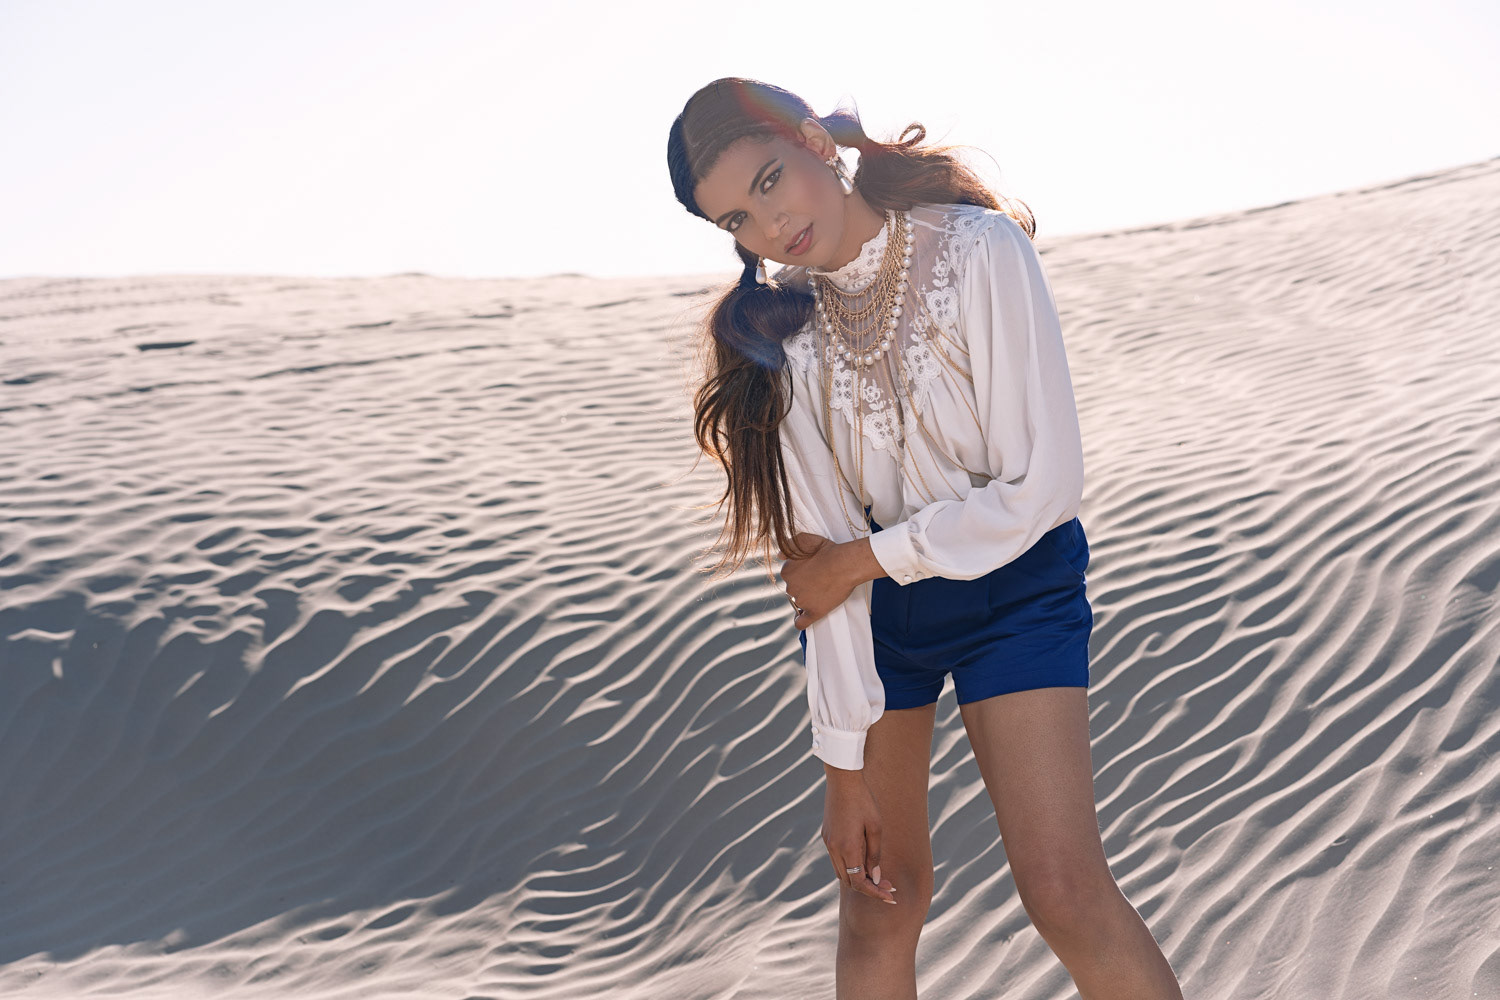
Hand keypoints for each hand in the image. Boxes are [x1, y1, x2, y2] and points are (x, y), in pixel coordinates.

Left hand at [779, 532, 855, 629]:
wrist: (846, 564)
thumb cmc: (828, 551)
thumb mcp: (805, 539)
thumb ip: (788, 546)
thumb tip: (779, 555)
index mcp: (787, 571)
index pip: (789, 575)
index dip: (801, 573)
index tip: (811, 570)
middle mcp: (790, 587)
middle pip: (794, 589)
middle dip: (804, 585)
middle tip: (819, 580)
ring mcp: (802, 601)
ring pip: (799, 603)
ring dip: (807, 599)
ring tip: (822, 591)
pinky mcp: (814, 611)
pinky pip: (801, 622)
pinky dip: (800, 622)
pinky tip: (802, 619)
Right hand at [823, 772, 897, 903]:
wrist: (842, 778)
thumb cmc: (864, 800)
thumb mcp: (876, 827)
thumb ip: (874, 855)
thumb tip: (875, 878)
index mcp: (847, 848)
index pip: (859, 882)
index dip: (875, 892)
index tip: (890, 896)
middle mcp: (834, 849)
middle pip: (849, 881)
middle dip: (869, 887)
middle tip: (889, 886)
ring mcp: (828, 842)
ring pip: (841, 872)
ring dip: (858, 877)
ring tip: (877, 874)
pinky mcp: (826, 835)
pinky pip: (837, 859)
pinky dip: (850, 866)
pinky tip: (863, 860)